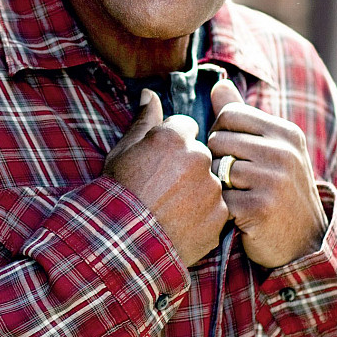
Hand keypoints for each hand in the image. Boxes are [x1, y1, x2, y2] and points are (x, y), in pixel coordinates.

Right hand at [104, 90, 228, 266]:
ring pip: (210, 181)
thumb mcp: (123, 152)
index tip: (159, 162)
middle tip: (164, 187)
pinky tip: (182, 223)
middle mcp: (199, 157)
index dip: (172, 145)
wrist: (122, 243)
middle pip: (201, 154)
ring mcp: (212, 188)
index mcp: (174, 137)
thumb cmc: (118, 194)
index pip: (186, 128)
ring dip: (197, 190)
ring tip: (172, 208)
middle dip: (187, 166)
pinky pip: (216, 208)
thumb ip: (143, 121)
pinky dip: (204, 215)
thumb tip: (149, 94)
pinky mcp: (219, 215)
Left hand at [207, 79, 326, 267]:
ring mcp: (274, 180)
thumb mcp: (271, 148)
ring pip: (216, 168)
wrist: (304, 242)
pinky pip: (219, 197)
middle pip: (218, 139)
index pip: (230, 114)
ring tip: (237, 195)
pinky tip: (238, 214)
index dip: (221, 132)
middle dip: (216, 160)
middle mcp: (283, 152)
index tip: (232, 153)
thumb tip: (218, 84)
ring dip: (217, 185)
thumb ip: (242, 116)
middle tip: (233, 181)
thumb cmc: (279, 190)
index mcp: (286, 133)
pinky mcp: (260, 208)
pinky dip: (221, 208)